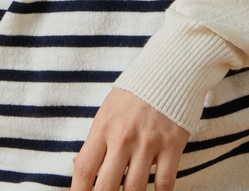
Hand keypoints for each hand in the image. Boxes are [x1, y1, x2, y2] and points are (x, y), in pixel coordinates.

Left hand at [71, 87, 188, 190]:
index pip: (84, 169)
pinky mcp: (172, 145)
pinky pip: (164, 182)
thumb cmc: (135, 93)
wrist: (170, 69)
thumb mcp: (108, 110)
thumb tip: (76, 165)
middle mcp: (124, 137)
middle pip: (106, 186)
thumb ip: (95, 140)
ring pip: (134, 189)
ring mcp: (149, 142)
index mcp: (103, 127)